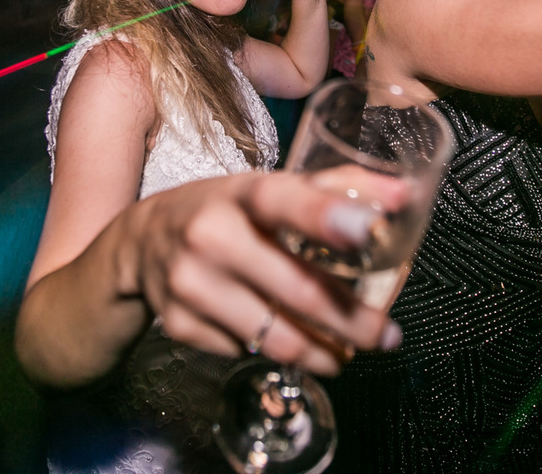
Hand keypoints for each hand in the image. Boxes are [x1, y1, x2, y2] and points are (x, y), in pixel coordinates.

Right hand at [125, 169, 407, 374]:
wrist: (138, 243)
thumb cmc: (222, 211)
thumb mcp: (266, 188)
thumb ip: (334, 189)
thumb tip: (403, 195)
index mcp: (241, 194)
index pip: (285, 199)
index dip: (327, 215)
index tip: (369, 230)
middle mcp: (211, 236)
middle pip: (298, 291)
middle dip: (354, 322)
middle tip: (387, 335)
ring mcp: (191, 285)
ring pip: (278, 338)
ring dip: (324, 353)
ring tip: (347, 353)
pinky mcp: (180, 326)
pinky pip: (248, 352)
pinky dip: (275, 351)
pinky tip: (285, 339)